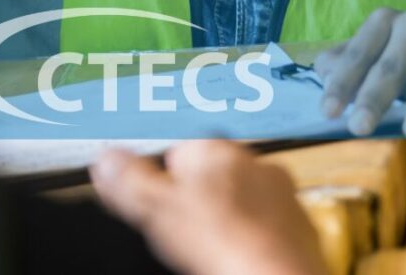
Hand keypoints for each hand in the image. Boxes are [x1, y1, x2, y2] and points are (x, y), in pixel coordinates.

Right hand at [90, 140, 327, 274]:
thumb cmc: (225, 244)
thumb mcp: (157, 211)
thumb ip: (129, 181)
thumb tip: (105, 159)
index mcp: (216, 149)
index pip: (180, 149)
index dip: (163, 180)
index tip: (156, 202)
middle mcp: (253, 162)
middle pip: (212, 174)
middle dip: (197, 198)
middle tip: (182, 230)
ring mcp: (281, 193)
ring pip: (243, 198)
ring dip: (228, 217)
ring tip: (211, 248)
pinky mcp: (299, 225)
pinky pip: (268, 225)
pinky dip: (254, 238)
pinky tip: (240, 258)